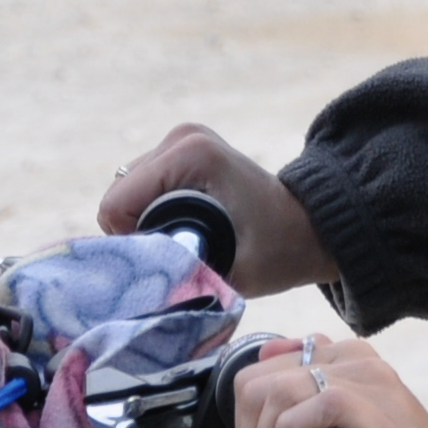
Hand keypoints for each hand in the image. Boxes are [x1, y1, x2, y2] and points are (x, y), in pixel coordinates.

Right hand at [97, 124, 340, 295]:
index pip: (116, 206)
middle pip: (119, 198)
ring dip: (145, 226)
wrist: (310, 228)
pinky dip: (152, 215)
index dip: (134, 243)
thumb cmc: (279, 250)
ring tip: (186, 242)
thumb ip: (179, 278)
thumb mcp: (231, 272)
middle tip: (180, 255)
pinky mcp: (180, 151)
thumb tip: (133, 288)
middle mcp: (180, 138)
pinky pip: (141, 191)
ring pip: (126, 195)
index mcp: (190, 155)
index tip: (169, 260)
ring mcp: (180, 141)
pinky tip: (184, 227)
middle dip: (139, 234)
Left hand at [229, 332, 427, 427]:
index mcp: (349, 359)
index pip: (263, 368)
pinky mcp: (387, 421)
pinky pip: (321, 404)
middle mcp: (361, 363)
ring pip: (283, 390)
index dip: (247, 420)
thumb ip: (311, 399)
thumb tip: (262, 368)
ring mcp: (377, 389)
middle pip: (263, 380)